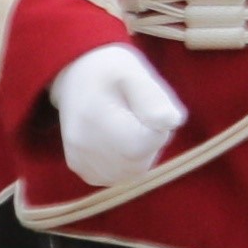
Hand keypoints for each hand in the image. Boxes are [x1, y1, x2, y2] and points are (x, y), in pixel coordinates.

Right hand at [46, 43, 188, 190]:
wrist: (77, 79)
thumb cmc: (110, 71)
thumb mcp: (132, 71)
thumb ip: (152, 96)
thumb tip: (171, 122)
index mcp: (94, 118)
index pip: (144, 142)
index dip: (157, 126)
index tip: (146, 106)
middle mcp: (83, 147)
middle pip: (141, 160)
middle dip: (151, 139)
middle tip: (137, 112)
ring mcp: (82, 163)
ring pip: (135, 171)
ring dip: (142, 151)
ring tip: (127, 123)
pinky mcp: (85, 172)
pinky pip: (122, 175)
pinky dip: (130, 160)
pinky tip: (120, 138)